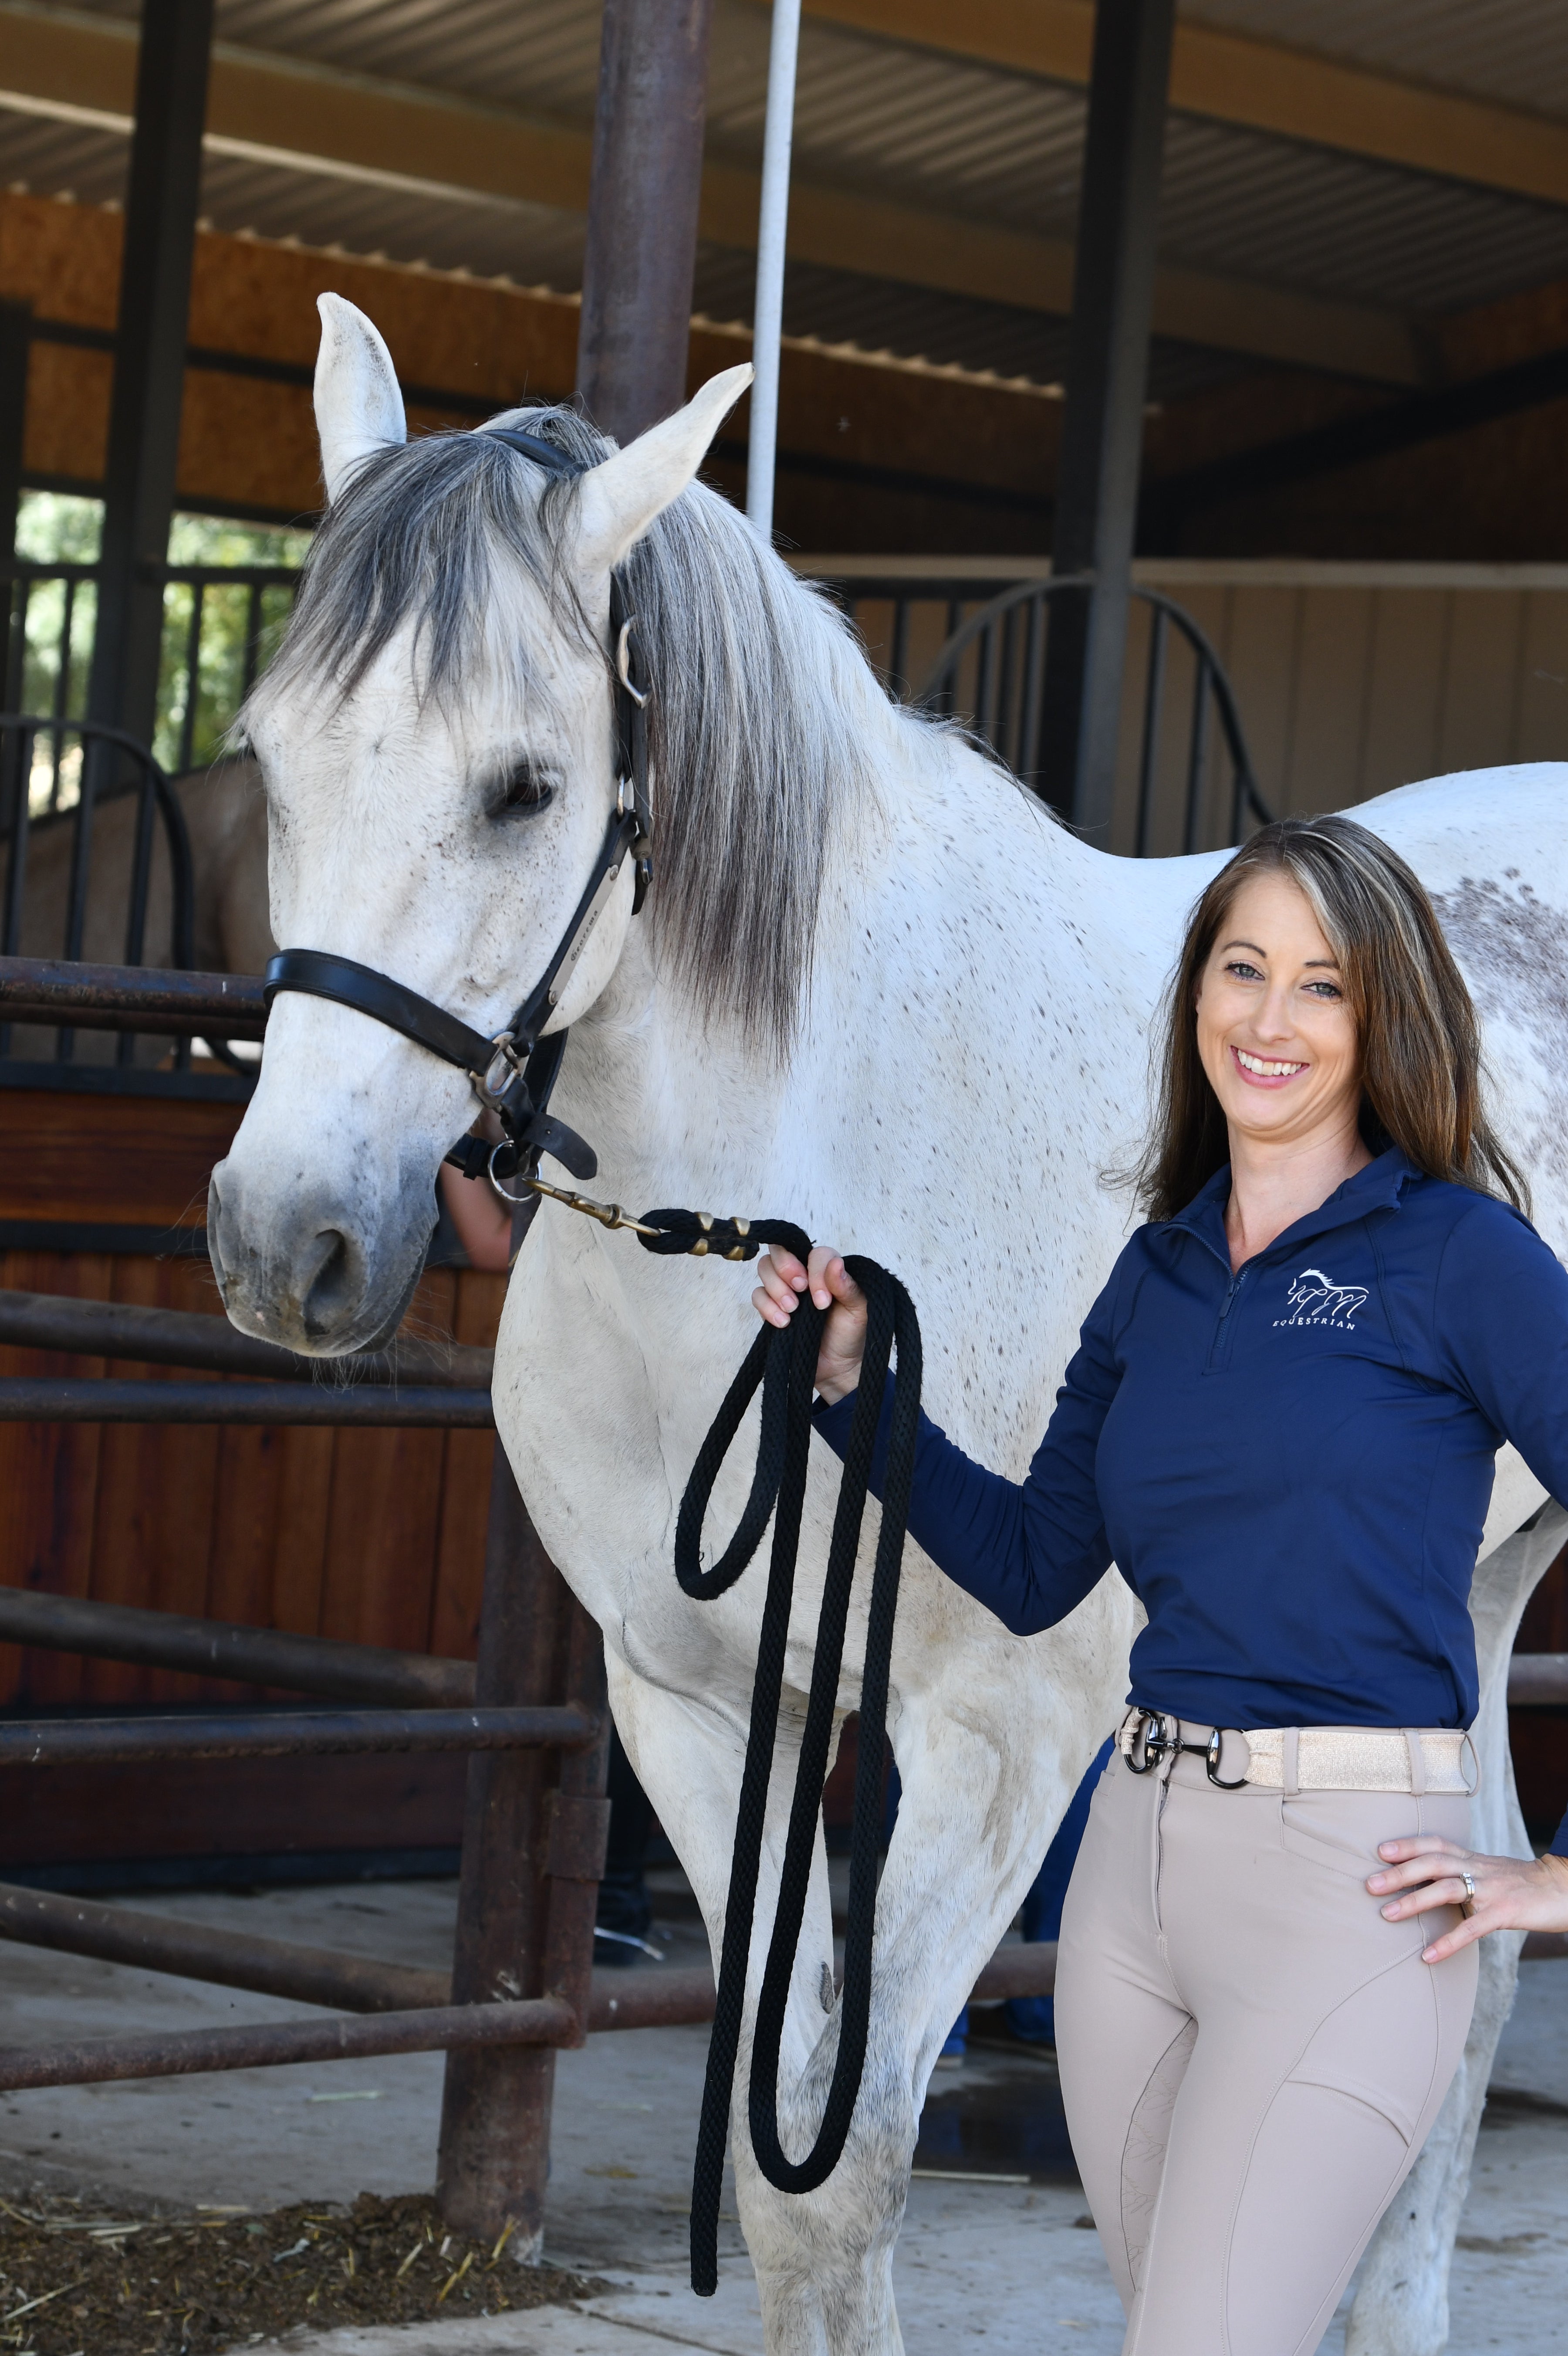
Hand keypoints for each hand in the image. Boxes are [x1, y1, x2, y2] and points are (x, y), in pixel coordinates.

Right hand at [752, 1244, 867, 1403]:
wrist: (837, 1366)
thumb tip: (835, 1263)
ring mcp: (786, 1289)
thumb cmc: (851, 1334)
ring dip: (776, 1288)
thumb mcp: (858, 1310)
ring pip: (765, 1269)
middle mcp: (805, 1273)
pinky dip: (766, 1307)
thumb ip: (848, 1287)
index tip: (823, 1301)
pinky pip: (757, 1295)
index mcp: (828, 1269)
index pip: (814, 1254)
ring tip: (792, 1311)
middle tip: (800, 1290)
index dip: (815, 1273)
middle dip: (786, 1268)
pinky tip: (783, 1322)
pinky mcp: (772, 1307)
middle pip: (781, 1250)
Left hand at [1367, 1834, 1567, 1961]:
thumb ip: (1462, 1874)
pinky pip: (1472, 1928)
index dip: (1407, 1845)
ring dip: (1415, 1902)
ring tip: (1387, 1915)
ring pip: (1447, 1889)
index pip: (1435, 1844)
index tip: (1380, 1850)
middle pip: (1433, 1863)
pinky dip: (1449, 1941)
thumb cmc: (1521, 1884)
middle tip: (1369, 1884)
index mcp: (1473, 1858)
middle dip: (1399, 1873)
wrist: (1563, 1889)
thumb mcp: (1489, 1872)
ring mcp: (1491, 1890)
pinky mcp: (1505, 1913)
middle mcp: (1478, 1869)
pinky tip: (1428, 1956)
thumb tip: (1428, 1884)